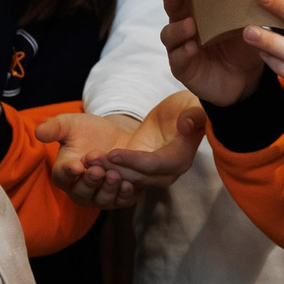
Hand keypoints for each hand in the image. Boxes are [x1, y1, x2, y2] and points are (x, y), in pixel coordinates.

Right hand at [38, 112, 140, 206]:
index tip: (76, 166)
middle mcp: (79, 189)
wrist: (118, 137)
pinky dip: (124, 195)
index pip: (62, 176)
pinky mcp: (119, 198)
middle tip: (97, 170)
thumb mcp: (71, 125)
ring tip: (113, 175)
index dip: (68, 172)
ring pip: (101, 199)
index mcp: (64, 173)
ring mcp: (100, 196)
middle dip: (89, 182)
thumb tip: (39, 132)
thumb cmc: (89, 132)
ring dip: (107, 189)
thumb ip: (55, 128)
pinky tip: (128, 184)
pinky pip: (121, 201)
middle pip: (82, 192)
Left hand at [79, 92, 207, 204]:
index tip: (112, 153)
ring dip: (108, 171)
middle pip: (140, 176)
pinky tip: (91, 160)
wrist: (181, 112)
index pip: (156, 165)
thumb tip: (187, 124)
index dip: (134, 161)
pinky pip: (124, 172)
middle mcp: (169, 171)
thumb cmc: (189, 106)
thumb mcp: (194, 106)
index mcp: (182, 158)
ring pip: (129, 177)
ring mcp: (154, 172)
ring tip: (89, 159)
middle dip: (115, 169)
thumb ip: (194, 115)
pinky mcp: (141, 167)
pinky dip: (109, 169)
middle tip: (92, 160)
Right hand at [159, 0, 266, 106]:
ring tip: (191, 24)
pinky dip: (183, 52)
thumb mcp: (248, 23)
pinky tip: (192, 47)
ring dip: (178, 27)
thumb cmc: (244, 45)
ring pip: (170, 33)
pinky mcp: (183, 67)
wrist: (247, 80)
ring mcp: (181, 45)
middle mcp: (186, 24)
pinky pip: (178, 58)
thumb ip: (248, 5)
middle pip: (173, 6)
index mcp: (200, 9)